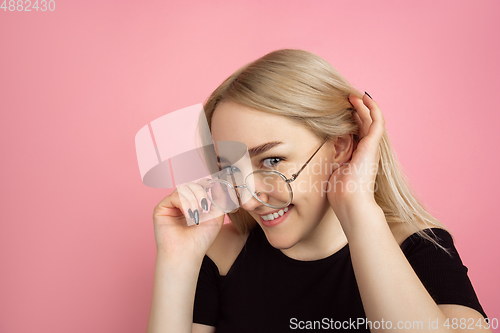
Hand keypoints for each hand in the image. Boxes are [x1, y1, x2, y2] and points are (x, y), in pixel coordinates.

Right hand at [152, 179, 224, 258]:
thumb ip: (219, 199)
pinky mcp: (162, 208)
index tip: (213, 193)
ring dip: (194, 201)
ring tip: (196, 217)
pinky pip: (175, 195)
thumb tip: (217, 183)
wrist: (187, 253)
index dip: (206, 187)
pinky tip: (189, 216)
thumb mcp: (216, 216)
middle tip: (205, 209)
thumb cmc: (201, 239)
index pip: (199, 186)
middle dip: (201, 193)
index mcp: (194, 204)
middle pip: (192, 185)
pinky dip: (185, 204)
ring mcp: (171, 205)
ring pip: (184, 188)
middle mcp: (182, 203)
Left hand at [327, 92, 385, 216]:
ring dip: (364, 106)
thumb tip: (317, 151)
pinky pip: (377, 121)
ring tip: (354, 95)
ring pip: (372, 120)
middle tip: (347, 98)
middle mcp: (367, 150)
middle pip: (365, 124)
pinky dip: (372, 108)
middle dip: (357, 110)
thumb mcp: (331, 169)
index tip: (342, 110)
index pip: (357, 133)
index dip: (352, 120)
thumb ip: (330, 158)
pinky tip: (364, 98)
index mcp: (358, 156)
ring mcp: (371, 147)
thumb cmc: (339, 192)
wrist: (350, 201)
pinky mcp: (372, 145)